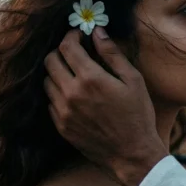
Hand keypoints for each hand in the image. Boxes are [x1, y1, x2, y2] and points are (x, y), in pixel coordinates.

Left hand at [44, 28, 167, 185]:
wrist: (132, 154)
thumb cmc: (138, 116)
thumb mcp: (133, 81)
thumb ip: (113, 54)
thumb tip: (98, 32)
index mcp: (91, 78)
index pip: (67, 47)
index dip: (71, 36)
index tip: (79, 35)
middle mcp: (71, 93)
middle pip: (50, 61)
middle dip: (61, 52)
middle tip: (74, 53)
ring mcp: (63, 111)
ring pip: (47, 81)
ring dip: (58, 73)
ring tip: (74, 75)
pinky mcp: (61, 126)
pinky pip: (50, 102)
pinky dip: (58, 93)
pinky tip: (74, 96)